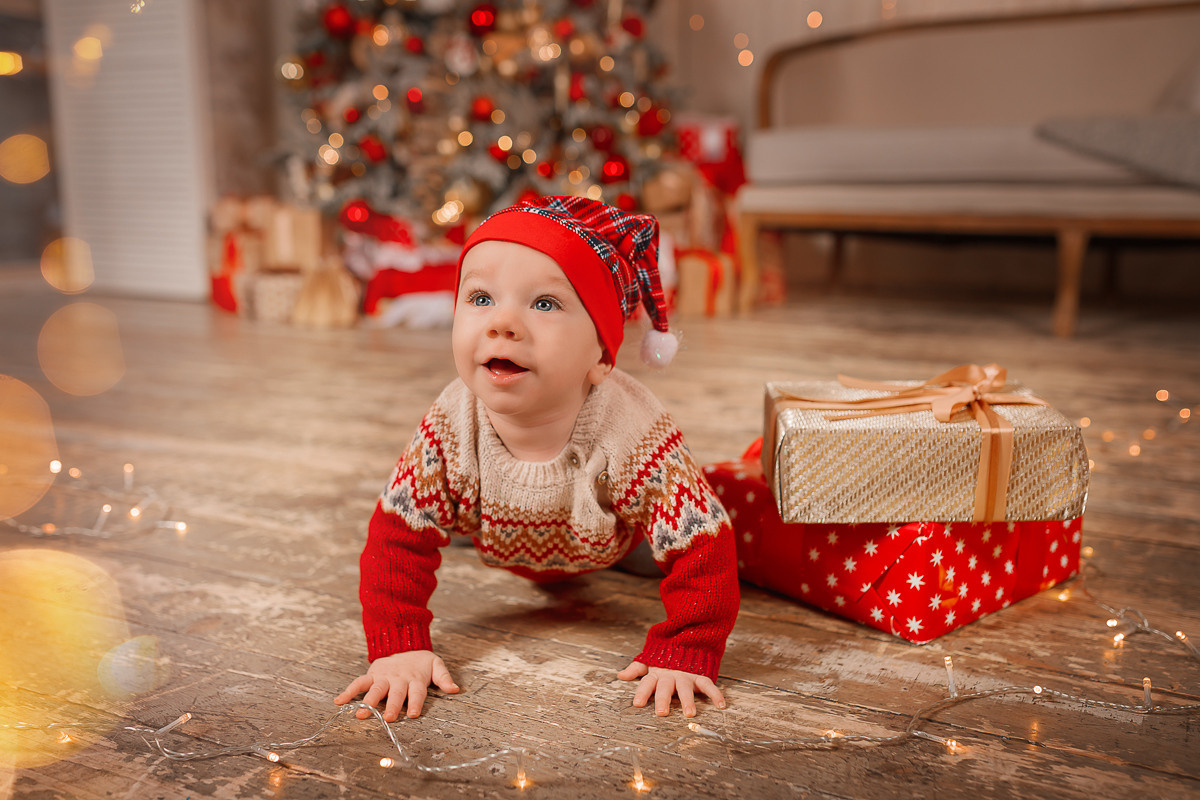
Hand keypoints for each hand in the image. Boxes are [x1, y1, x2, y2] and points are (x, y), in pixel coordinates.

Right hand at [335, 650, 458, 720]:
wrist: (403, 642)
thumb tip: (455, 689)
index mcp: (415, 679)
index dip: (416, 703)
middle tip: (389, 719)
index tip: (414, 714)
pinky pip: (359, 682)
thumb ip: (444, 678)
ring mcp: (384, 677)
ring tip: (361, 714)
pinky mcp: (372, 674)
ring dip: (369, 702)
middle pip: (396, 693)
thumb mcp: (436, 664)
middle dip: (392, 706)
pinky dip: (348, 691)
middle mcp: (399, 679)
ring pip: (376, 689)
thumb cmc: (420, 661)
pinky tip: (338, 701)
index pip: (417, 692)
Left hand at [617, 661, 725, 716]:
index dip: (642, 693)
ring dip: (688, 700)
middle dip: (663, 699)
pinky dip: (715, 694)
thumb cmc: (665, 656)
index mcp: (657, 673)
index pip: (647, 683)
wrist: (688, 637)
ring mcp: (686, 674)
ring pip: (686, 688)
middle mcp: (670, 675)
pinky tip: (721, 705)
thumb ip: (636, 668)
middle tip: (662, 712)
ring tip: (689, 713)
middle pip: (665, 687)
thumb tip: (620, 675)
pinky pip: (708, 684)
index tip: (637, 703)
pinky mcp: (700, 674)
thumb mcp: (649, 661)